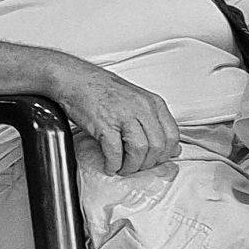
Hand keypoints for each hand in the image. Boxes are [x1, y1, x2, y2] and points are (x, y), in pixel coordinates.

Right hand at [53, 60, 180, 174]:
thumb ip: (153, 121)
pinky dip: (113, 164)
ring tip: (123, 168)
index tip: (155, 160)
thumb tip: (171, 147)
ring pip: (140, 151)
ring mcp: (124, 115)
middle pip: (157, 146)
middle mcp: (142, 108)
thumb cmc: (103, 90)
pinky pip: (115, 153)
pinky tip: (110, 165)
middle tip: (137, 167)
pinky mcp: (104, 125)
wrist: (76, 80)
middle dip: (148, 163)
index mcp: (152, 103)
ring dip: (131, 166)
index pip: (172, 135)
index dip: (165, 154)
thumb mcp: (137, 100)